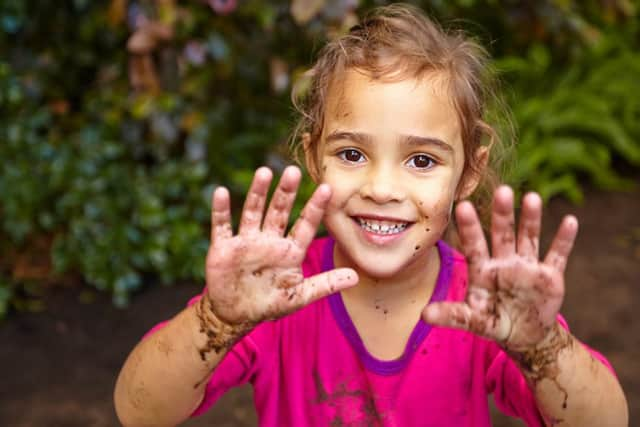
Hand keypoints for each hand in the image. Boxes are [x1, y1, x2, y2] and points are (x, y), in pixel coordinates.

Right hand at [205, 166, 357, 325]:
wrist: (236, 314)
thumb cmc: (270, 304)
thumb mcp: (299, 297)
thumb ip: (325, 285)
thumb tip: (356, 277)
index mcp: (290, 251)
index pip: (305, 224)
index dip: (315, 207)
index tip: (327, 188)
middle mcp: (270, 241)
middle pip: (279, 211)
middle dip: (286, 192)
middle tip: (294, 171)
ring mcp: (247, 242)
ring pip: (253, 211)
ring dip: (257, 193)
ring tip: (265, 172)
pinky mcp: (224, 248)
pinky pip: (222, 225)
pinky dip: (221, 210)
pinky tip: (222, 192)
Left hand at [423, 186, 577, 352]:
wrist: (524, 335)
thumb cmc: (493, 322)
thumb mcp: (472, 320)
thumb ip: (452, 315)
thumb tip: (424, 315)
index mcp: (482, 269)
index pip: (474, 244)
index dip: (469, 227)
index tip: (463, 206)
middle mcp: (504, 261)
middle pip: (502, 233)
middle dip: (502, 214)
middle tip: (502, 191)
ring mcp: (527, 266)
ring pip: (528, 237)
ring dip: (531, 219)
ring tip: (532, 198)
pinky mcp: (549, 275)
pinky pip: (557, 254)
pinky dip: (564, 239)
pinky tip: (570, 221)